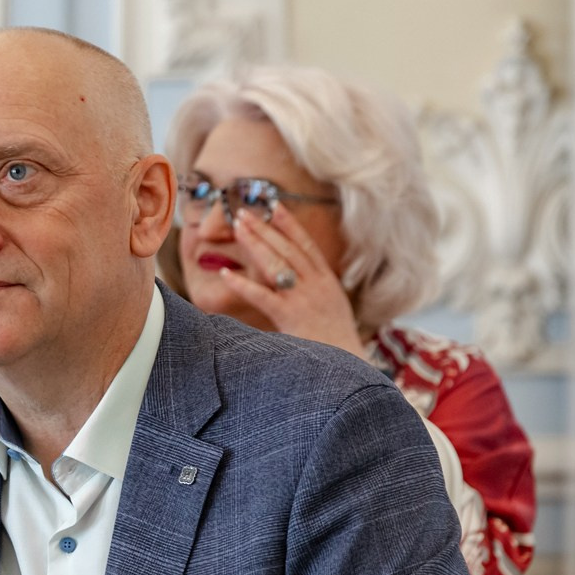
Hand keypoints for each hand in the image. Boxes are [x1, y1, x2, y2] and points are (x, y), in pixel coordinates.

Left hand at [214, 209, 370, 359]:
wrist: (349, 367)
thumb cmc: (336, 346)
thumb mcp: (331, 312)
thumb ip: (316, 295)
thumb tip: (299, 284)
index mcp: (328, 282)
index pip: (307, 246)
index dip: (290, 226)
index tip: (276, 206)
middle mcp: (317, 285)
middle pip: (288, 249)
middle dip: (265, 228)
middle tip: (243, 213)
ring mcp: (305, 299)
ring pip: (276, 264)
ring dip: (255, 244)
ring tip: (236, 228)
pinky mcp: (291, 317)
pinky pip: (262, 296)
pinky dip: (243, 284)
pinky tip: (225, 274)